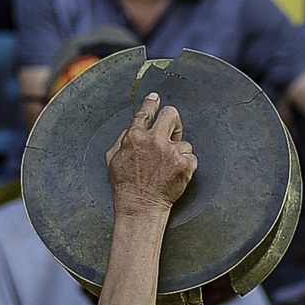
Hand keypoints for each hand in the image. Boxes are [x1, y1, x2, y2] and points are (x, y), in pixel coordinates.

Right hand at [106, 93, 197, 216]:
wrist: (140, 207)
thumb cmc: (126, 186)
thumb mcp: (112, 159)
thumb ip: (123, 139)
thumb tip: (132, 128)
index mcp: (135, 136)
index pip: (146, 112)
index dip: (152, 103)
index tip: (155, 98)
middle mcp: (154, 140)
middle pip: (171, 113)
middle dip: (173, 121)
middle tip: (172, 132)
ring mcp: (170, 152)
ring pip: (183, 142)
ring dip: (178, 152)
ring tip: (167, 168)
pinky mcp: (184, 164)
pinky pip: (191, 157)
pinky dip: (185, 165)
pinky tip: (175, 174)